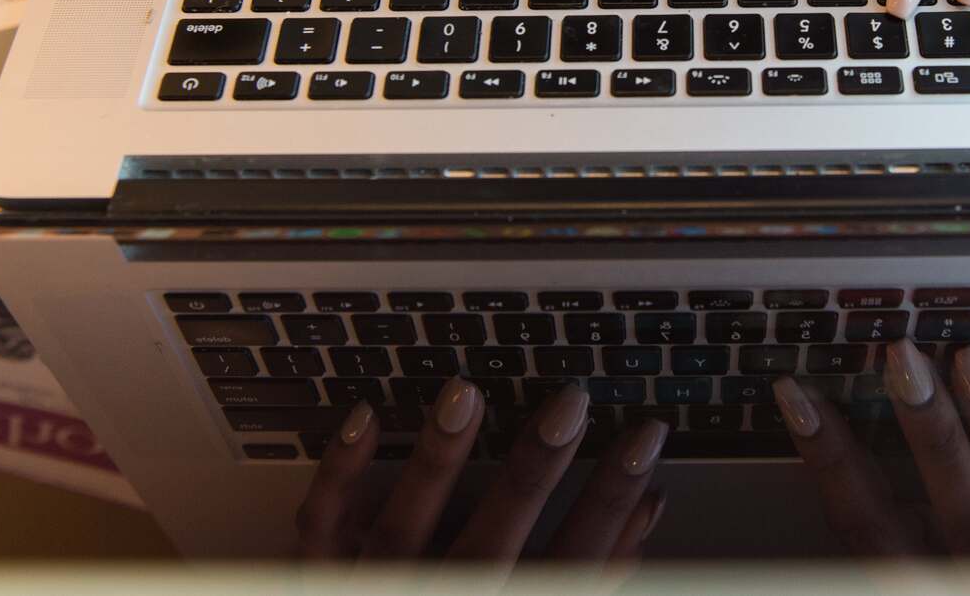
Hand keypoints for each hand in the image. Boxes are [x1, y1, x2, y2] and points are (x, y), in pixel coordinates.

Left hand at [298, 380, 667, 563]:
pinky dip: (340, 471)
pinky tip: (368, 415)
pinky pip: (320, 525)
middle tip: (570, 403)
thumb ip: (594, 571)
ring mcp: (378, 590)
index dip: (613, 502)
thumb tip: (649, 506)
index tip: (645, 437)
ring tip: (464, 393)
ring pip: (401, 533)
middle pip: (491, 545)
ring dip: (435, 462)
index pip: (572, 566)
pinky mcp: (323, 575)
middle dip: (533, 472)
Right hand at [774, 342, 969, 587]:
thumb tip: (828, 439)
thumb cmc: (964, 591)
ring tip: (968, 358)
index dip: (832, 463)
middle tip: (902, 358)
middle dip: (931, 434)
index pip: (871, 534)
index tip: (797, 395)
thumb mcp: (917, 577)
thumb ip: (889, 539)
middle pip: (963, 519)